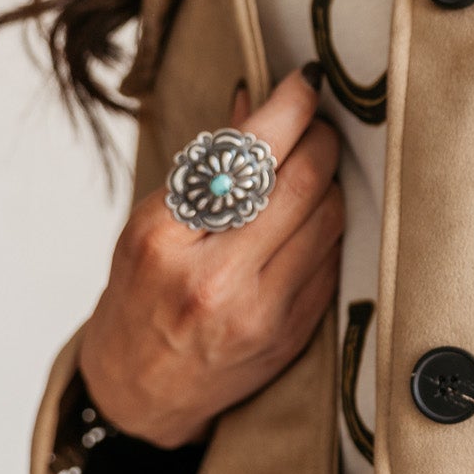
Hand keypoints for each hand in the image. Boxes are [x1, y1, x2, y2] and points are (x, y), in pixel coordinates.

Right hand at [80, 68, 343, 447]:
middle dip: (322, 139)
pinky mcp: (292, 333)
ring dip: (333, 181)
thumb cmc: (140, 297)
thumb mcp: (151, 224)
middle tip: (319, 122)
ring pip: (330, 219)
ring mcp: (260, 311)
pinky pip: (332, 259)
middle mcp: (215, 278)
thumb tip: (258, 104)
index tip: (305, 83)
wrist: (142, 390)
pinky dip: (329, 227)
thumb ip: (207, 166)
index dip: (288, 109)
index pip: (245, 156)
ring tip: (315, 167)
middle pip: (302, 184)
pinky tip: (312, 218)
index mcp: (166, 240)